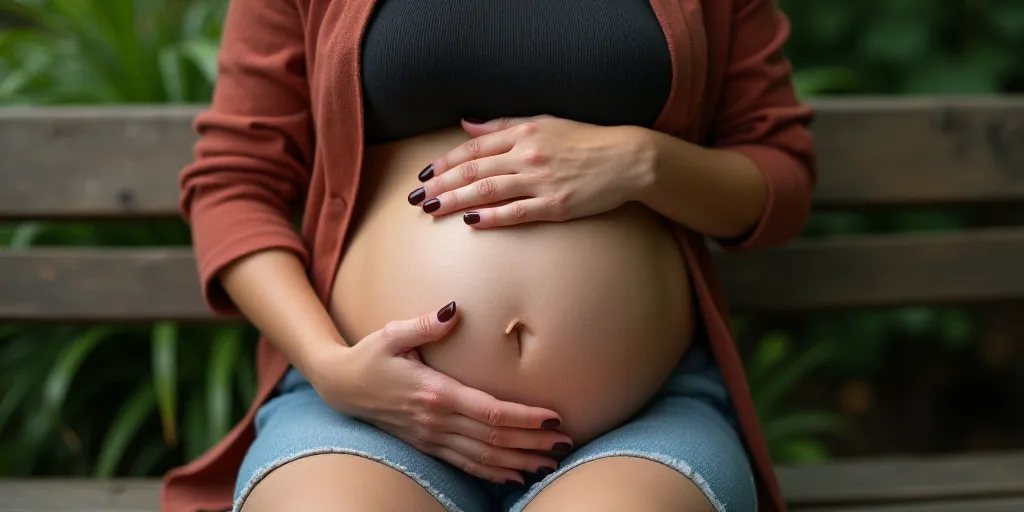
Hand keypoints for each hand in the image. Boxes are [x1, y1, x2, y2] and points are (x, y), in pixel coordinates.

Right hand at [307, 301, 572, 484]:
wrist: (340, 386)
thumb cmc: (370, 355)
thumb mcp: (392, 334)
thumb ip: (426, 325)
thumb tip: (454, 309)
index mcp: (434, 393)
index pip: (490, 412)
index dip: (524, 418)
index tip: (553, 417)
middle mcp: (436, 421)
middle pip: (494, 439)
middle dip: (533, 443)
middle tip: (566, 442)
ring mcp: (431, 438)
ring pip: (484, 457)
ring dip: (519, 461)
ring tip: (551, 461)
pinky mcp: (428, 446)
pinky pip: (465, 465)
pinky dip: (493, 473)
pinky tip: (515, 476)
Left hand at [408, 115, 653, 227]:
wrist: (627, 160)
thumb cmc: (586, 141)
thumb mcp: (545, 122)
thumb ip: (503, 126)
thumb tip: (466, 123)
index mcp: (525, 133)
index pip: (475, 147)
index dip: (446, 161)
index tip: (425, 174)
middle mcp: (528, 155)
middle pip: (475, 170)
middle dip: (442, 184)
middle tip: (417, 197)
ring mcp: (541, 181)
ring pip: (488, 191)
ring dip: (456, 200)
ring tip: (433, 209)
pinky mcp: (556, 206)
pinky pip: (516, 213)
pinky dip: (491, 217)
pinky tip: (471, 221)